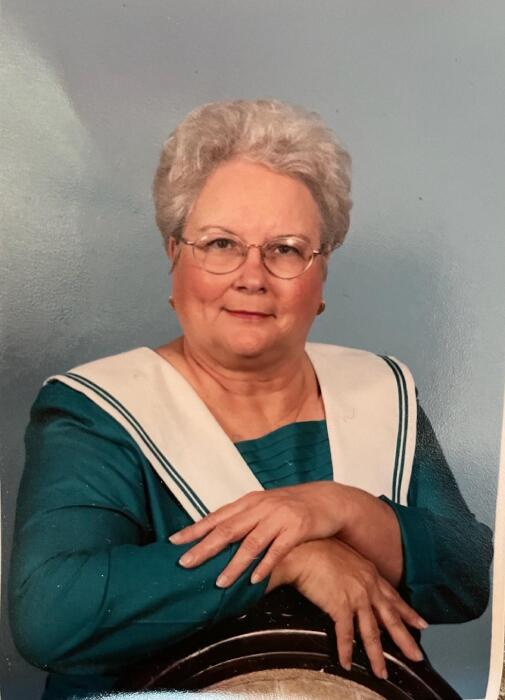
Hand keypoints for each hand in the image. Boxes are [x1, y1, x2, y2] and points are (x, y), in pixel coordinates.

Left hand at [169, 482, 347, 586]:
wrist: (328, 499)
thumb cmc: (291, 506)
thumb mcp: (264, 506)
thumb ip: (242, 518)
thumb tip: (213, 534)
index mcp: (249, 501)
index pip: (216, 517)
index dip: (195, 530)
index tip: (174, 542)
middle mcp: (261, 507)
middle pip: (228, 530)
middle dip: (204, 548)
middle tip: (186, 563)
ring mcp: (279, 517)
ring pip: (251, 543)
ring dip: (234, 565)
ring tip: (219, 582)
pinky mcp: (297, 528)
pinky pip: (278, 550)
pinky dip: (265, 565)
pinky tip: (255, 580)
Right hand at [272, 538, 426, 679]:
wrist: (302, 548)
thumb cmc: (317, 548)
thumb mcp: (345, 557)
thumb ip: (355, 574)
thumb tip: (356, 587)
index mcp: (369, 573)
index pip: (393, 597)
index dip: (408, 613)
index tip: (421, 624)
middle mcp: (368, 585)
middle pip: (392, 618)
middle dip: (405, 640)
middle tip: (417, 656)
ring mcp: (356, 596)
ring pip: (372, 632)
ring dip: (377, 656)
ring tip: (381, 673)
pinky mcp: (340, 605)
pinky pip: (345, 634)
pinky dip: (346, 651)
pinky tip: (347, 664)